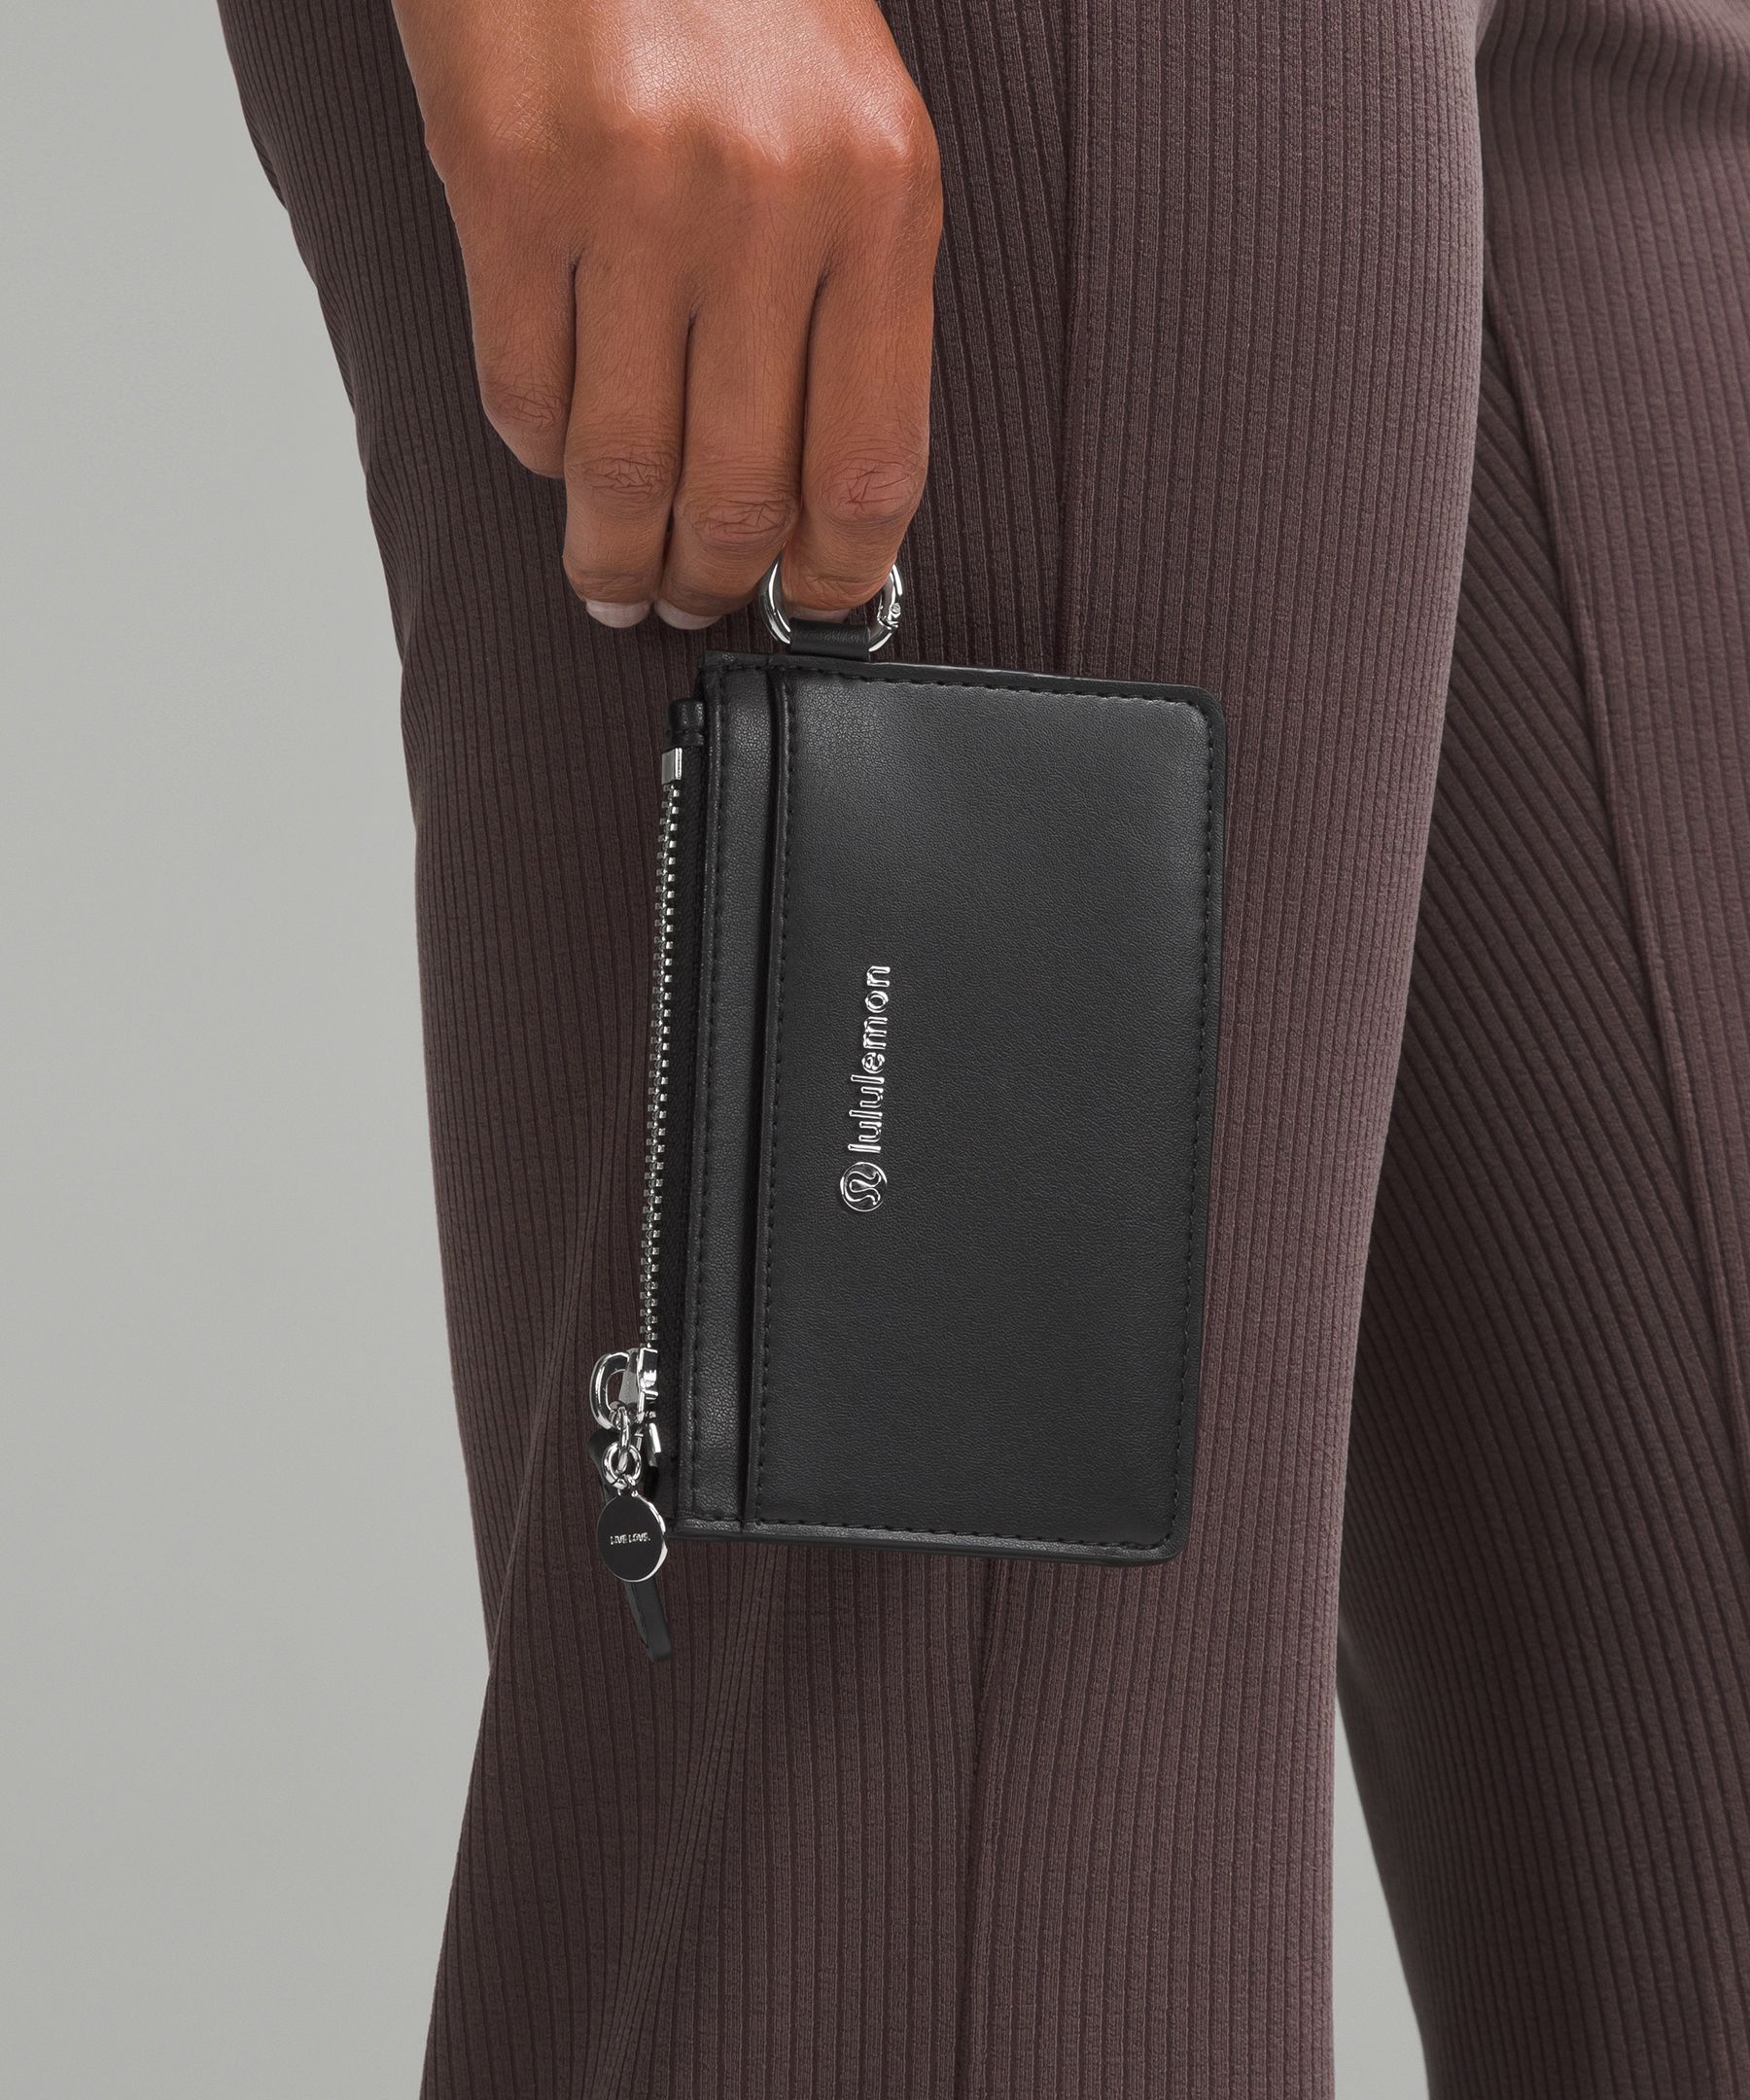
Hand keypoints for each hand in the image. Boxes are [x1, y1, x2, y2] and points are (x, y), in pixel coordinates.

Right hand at [392, 0, 941, 628]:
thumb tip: (822, 483)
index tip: (817, 606)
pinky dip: (538, 452)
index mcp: (881, 195)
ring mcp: (629, 197)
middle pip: (740, 489)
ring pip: (621, 466)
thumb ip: (852, 299)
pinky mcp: (505, 184)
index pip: (872, 460)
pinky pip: (522, 391)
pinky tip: (556, 460)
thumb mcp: (854, 124)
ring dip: (615, 555)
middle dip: (714, 582)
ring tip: (616, 582)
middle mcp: (764, 204)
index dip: (843, 572)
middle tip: (692, 604)